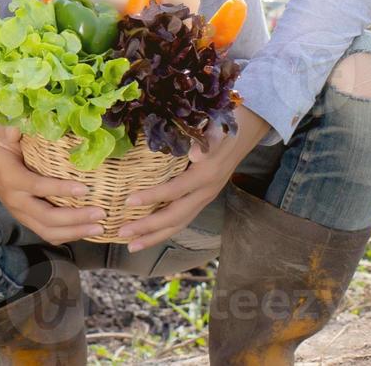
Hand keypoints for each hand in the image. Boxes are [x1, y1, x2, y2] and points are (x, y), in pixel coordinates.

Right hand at [0, 123, 105, 244]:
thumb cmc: (0, 148)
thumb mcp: (1, 134)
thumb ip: (9, 129)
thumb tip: (21, 125)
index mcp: (11, 179)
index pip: (37, 187)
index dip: (61, 189)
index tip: (85, 188)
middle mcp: (16, 201)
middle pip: (46, 217)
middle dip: (75, 217)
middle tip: (100, 213)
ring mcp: (22, 214)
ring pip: (49, 231)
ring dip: (75, 231)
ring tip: (100, 226)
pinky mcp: (28, 221)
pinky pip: (49, 234)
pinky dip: (69, 235)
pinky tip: (88, 231)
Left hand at [114, 106, 270, 251]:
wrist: (247, 129)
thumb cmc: (227, 124)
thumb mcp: (219, 126)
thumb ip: (209, 139)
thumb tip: (195, 153)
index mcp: (207, 174)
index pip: (176, 190)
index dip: (153, 197)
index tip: (128, 201)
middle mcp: (207, 190)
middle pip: (176, 216)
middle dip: (149, 227)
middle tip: (122, 232)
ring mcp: (206, 197)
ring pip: (180, 223)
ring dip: (155, 236)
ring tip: (132, 245)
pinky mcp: (203, 198)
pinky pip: (183, 219)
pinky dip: (165, 229)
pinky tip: (148, 235)